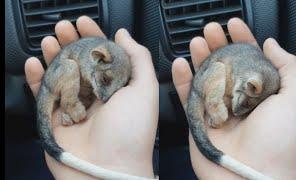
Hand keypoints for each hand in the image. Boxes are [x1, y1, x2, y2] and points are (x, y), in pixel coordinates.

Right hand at [25, 16, 157, 178]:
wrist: (108, 170)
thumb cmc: (132, 133)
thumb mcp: (145, 90)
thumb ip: (139, 59)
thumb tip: (124, 35)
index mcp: (118, 88)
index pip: (104, 56)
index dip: (94, 37)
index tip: (85, 23)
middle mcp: (97, 96)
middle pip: (81, 62)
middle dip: (71, 42)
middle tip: (64, 27)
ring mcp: (75, 107)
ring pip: (61, 75)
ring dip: (54, 55)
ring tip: (50, 40)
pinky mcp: (55, 119)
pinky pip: (43, 95)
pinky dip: (36, 78)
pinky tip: (35, 64)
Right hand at [172, 18, 295, 178]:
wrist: (252, 177)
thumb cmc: (279, 143)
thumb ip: (288, 67)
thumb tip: (271, 44)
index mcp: (260, 93)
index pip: (249, 59)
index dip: (241, 39)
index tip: (234, 25)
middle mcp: (237, 99)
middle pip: (224, 65)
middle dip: (217, 44)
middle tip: (211, 30)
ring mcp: (217, 109)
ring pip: (204, 77)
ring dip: (199, 57)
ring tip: (196, 42)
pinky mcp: (199, 119)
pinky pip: (187, 96)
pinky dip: (181, 79)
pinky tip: (180, 64)